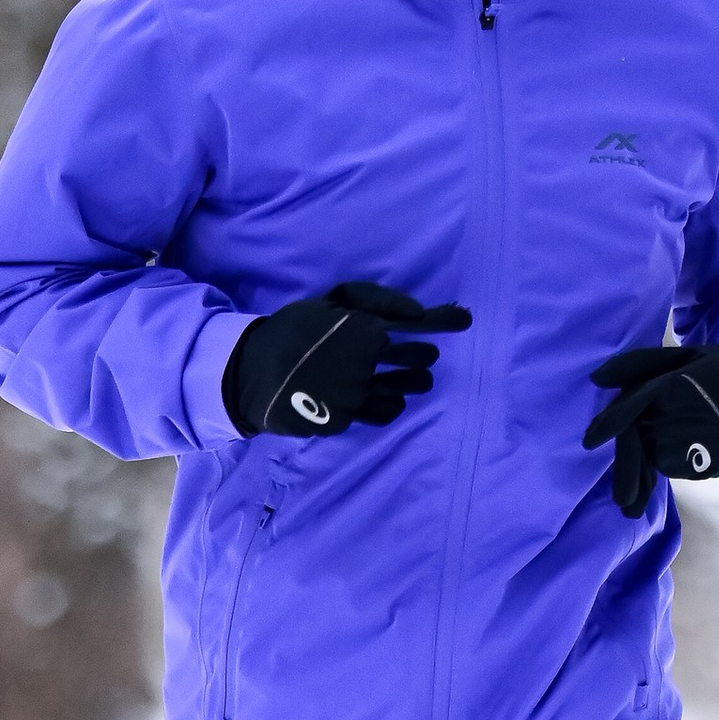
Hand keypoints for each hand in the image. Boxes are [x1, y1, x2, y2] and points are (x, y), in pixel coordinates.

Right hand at [227, 282, 470, 437]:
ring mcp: (356, 394)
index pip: (416, 325)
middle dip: (423, 356)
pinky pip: (383, 413)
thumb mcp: (332, 301)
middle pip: (414, 360)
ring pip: (402, 390)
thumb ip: (377, 301)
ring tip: (417, 379)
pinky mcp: (346, 419)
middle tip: (426, 356)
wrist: (254, 371)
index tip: (464, 319)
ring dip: (414, 382)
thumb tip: (417, 312)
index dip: (444, 320)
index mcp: (363, 329)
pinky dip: (392, 405)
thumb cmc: (296, 328)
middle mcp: (365, 364)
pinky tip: (391, 398)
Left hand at [582, 342, 718, 519]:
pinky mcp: (700, 464)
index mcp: (671, 388)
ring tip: (659, 462)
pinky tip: (674, 457)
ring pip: (652, 457)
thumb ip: (637, 364)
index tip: (588, 442)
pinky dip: (663, 464)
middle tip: (620, 500)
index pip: (631, 408)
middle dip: (627, 470)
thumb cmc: (710, 373)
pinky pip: (669, 466)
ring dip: (646, 461)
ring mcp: (690, 444)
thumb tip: (596, 379)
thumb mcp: (678, 358)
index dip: (608, 424)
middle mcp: (677, 418)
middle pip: (638, 444)